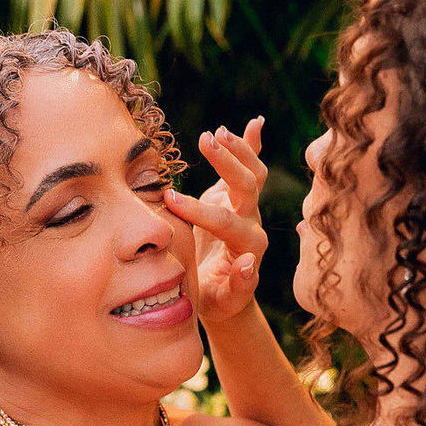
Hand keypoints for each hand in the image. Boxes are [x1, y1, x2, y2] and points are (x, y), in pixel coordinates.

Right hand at [164, 117, 267, 327]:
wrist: (224, 297)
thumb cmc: (217, 302)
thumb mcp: (225, 301)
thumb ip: (238, 285)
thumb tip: (248, 262)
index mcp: (248, 246)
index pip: (226, 222)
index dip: (199, 210)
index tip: (170, 199)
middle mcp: (253, 222)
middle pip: (248, 187)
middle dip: (227, 164)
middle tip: (205, 141)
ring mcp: (248, 208)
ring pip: (253, 173)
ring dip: (238, 149)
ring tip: (217, 130)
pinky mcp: (239, 199)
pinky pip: (251, 169)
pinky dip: (252, 145)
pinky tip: (256, 123)